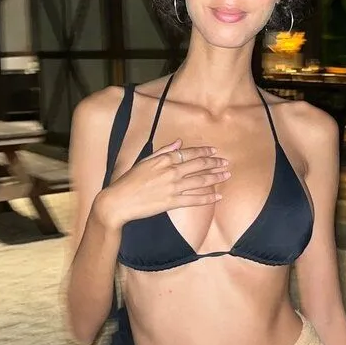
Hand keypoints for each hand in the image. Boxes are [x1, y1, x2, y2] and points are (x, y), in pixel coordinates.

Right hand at [96, 139, 230, 228]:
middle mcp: (171, 171)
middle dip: (214, 163)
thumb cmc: (128, 181)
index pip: (189, 153)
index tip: (214, 151)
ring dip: (216, 177)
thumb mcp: (145, 161)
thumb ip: (164, 151)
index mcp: (163, 159)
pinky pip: (194, 199)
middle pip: (198, 165)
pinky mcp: (172, 202)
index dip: (204, 151)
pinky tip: (218, 196)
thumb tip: (179, 142)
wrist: (118, 201)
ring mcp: (172, 187)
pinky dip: (208, 197)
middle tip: (226, 162)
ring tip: (227, 175)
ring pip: (200, 181)